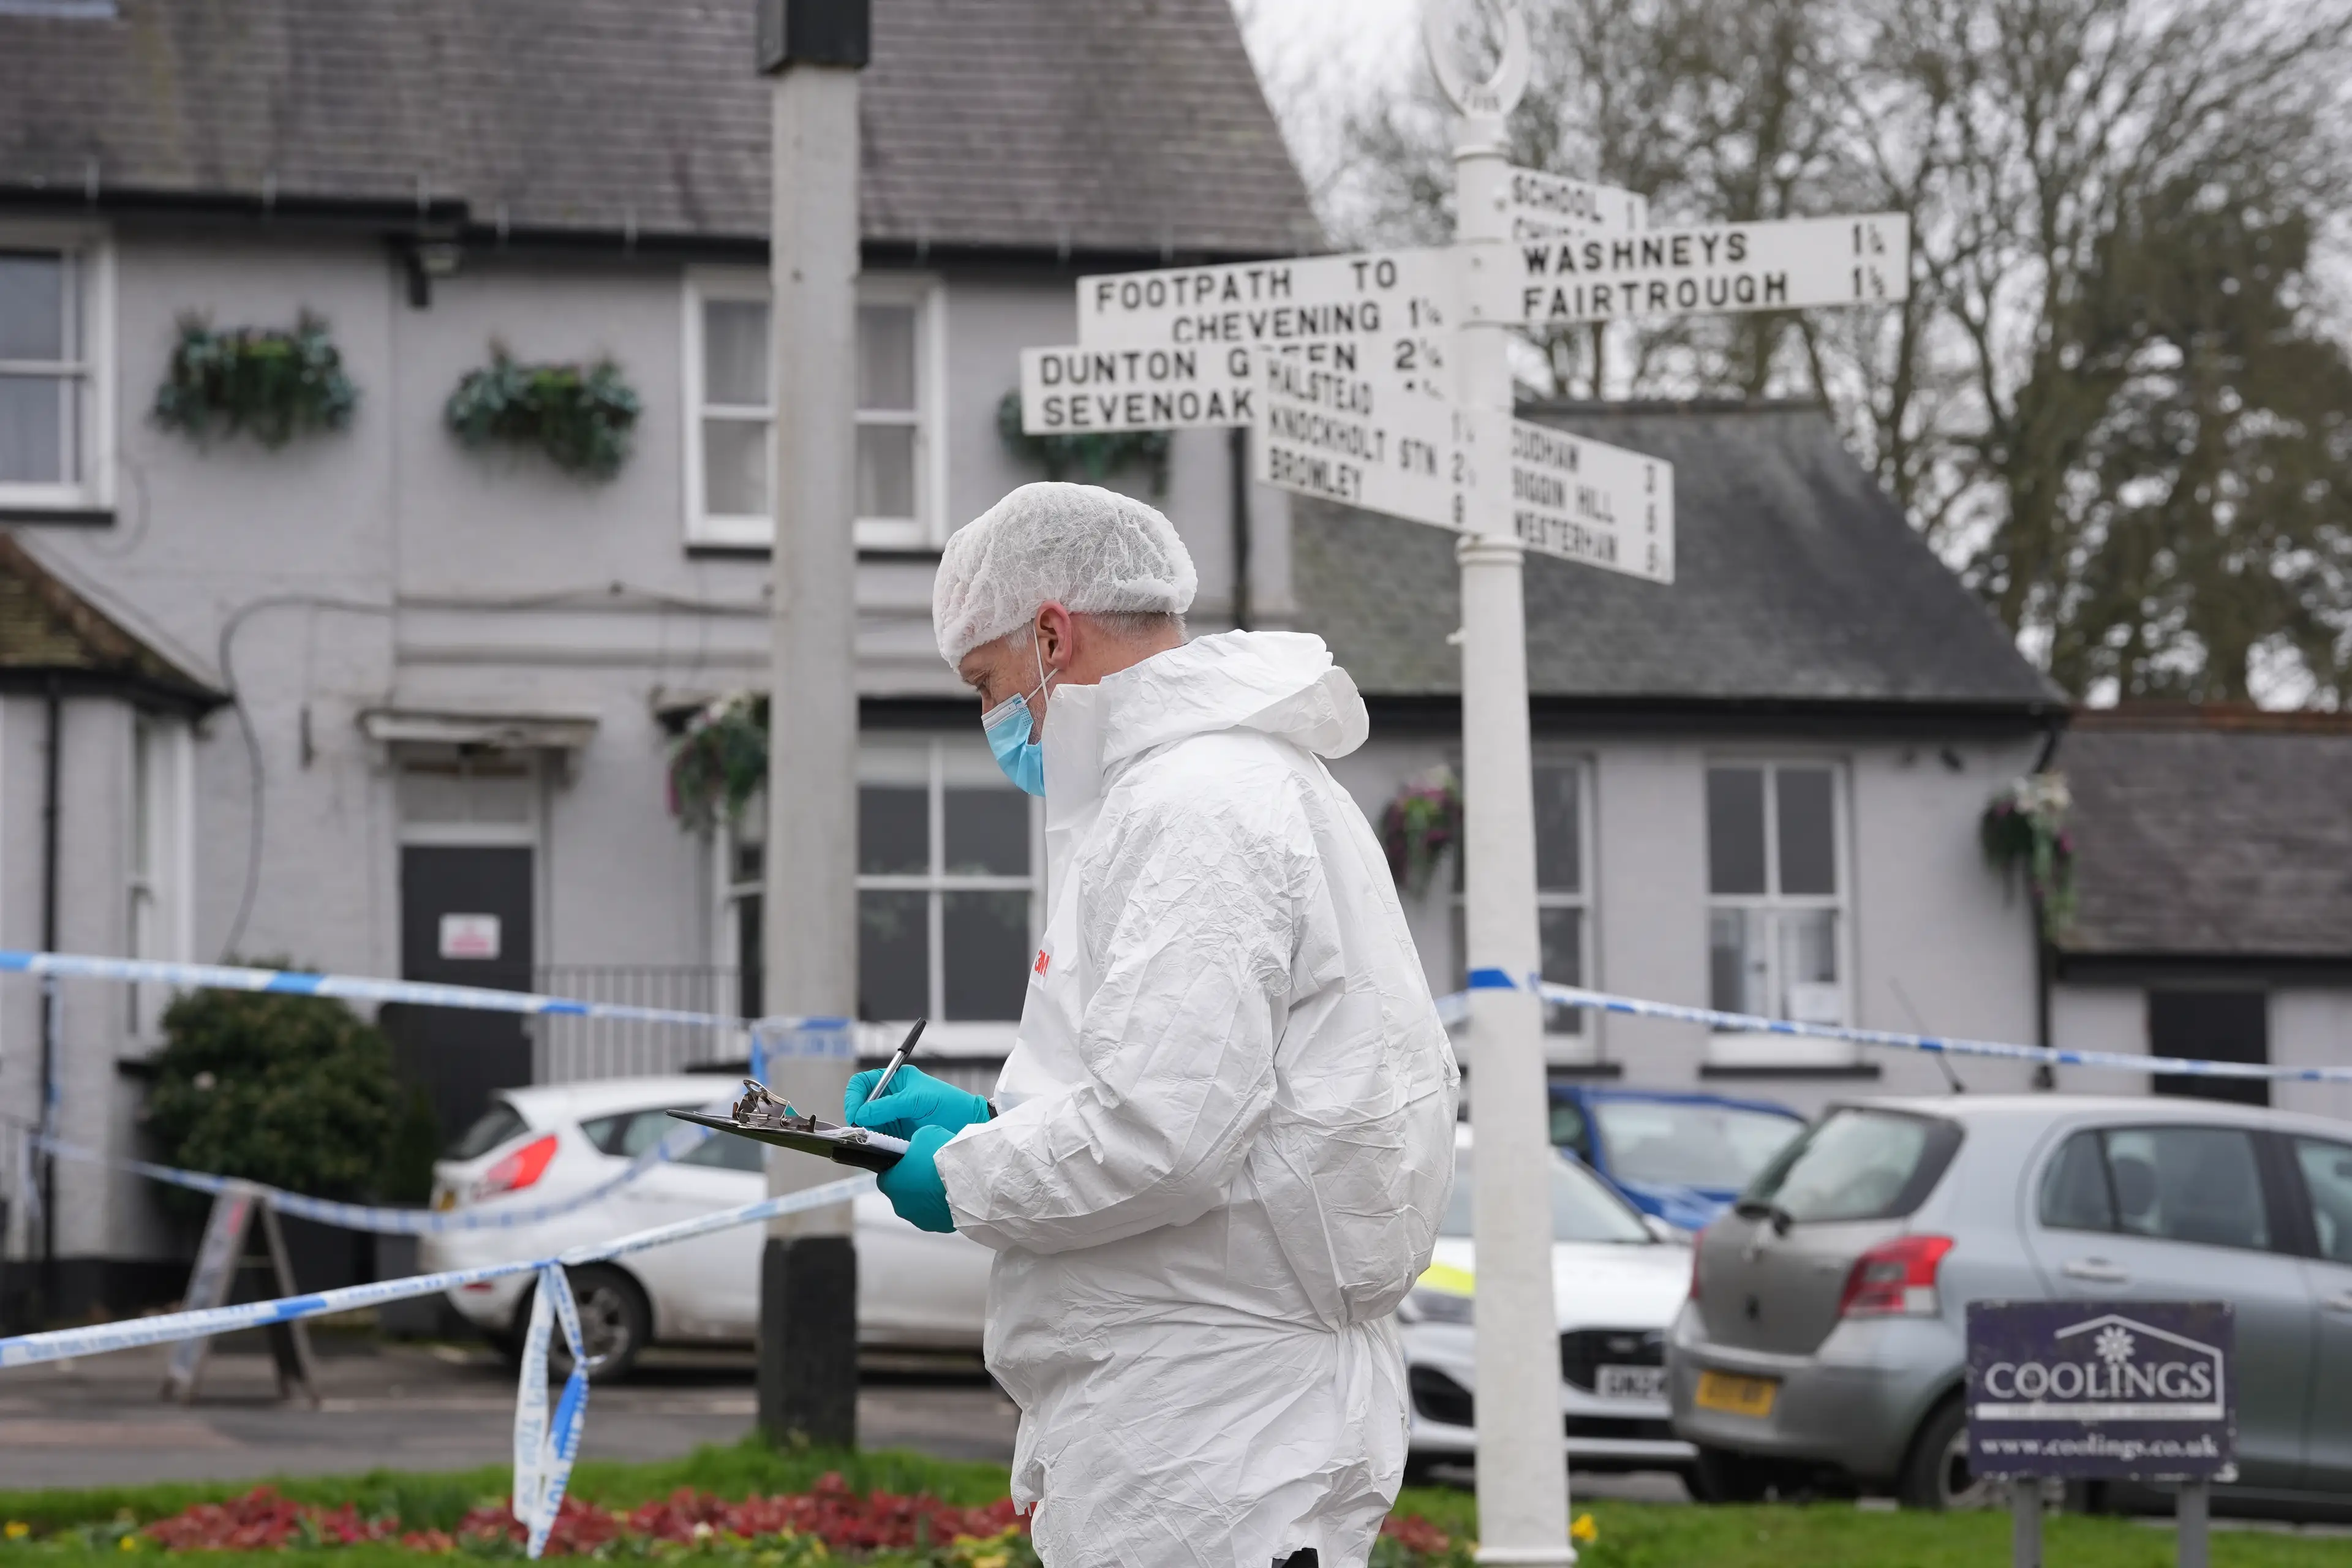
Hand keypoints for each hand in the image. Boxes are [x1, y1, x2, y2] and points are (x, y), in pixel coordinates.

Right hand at [844, 1064, 989, 1140]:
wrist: (968, 1126)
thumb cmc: (948, 1105)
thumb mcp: (917, 1101)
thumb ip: (887, 1106)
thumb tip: (860, 1115)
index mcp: (895, 1082)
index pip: (862, 1084)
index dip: (854, 1097)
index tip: (856, 1114)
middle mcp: (890, 1100)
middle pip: (861, 1107)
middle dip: (858, 1119)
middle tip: (863, 1132)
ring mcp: (892, 1119)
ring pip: (866, 1126)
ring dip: (866, 1134)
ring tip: (875, 1141)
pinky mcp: (896, 1137)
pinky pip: (877, 1141)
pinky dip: (874, 1145)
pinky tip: (880, 1149)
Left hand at [877, 1125, 957, 1232]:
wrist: (971, 1179)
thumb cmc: (943, 1157)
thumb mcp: (925, 1135)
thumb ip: (915, 1143)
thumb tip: (917, 1146)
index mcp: (892, 1185)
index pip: (885, 1177)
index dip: (896, 1168)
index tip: (908, 1162)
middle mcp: (902, 1207)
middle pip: (903, 1193)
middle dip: (913, 1183)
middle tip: (929, 1170)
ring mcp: (921, 1219)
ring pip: (920, 1206)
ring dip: (928, 1196)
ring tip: (945, 1182)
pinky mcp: (940, 1227)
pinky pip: (938, 1214)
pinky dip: (943, 1205)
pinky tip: (954, 1193)